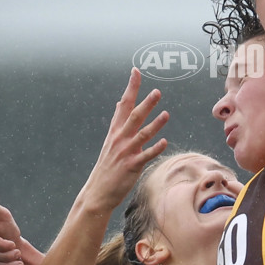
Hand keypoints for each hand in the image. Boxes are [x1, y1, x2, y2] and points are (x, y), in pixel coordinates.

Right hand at [77, 68, 168, 212]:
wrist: (97, 192)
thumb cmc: (107, 165)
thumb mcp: (110, 140)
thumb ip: (118, 121)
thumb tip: (120, 103)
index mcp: (115, 131)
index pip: (123, 104)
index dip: (130, 88)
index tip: (136, 72)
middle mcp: (119, 139)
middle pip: (134, 117)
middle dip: (145, 104)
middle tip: (157, 91)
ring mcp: (125, 152)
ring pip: (142, 134)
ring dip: (154, 124)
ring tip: (166, 114)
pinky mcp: (131, 166)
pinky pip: (145, 155)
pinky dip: (154, 148)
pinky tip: (165, 142)